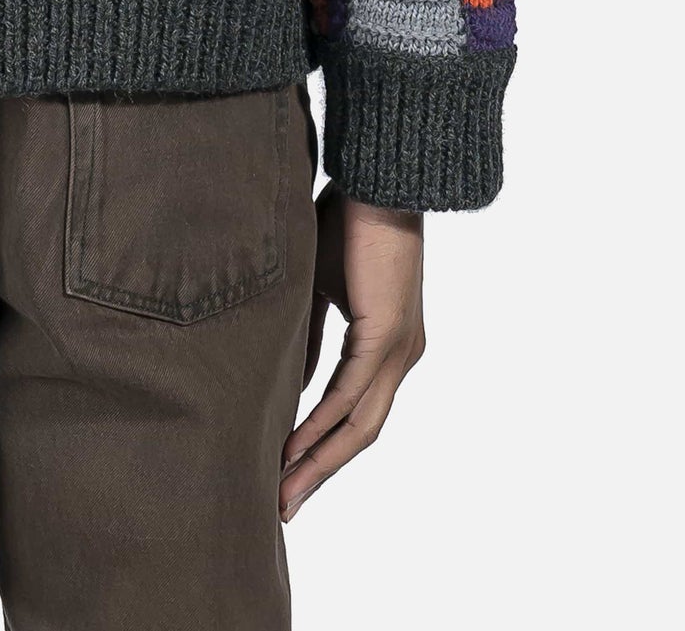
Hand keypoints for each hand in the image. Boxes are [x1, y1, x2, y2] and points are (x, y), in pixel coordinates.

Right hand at [279, 188, 424, 518]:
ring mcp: (399, 349)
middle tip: (282, 505)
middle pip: (360, 433)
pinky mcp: (387, 335)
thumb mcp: (321, 289)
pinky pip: (351, 393)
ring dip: (318, 461)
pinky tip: (294, 447)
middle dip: (319, 471)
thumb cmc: (348, 220)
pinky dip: (322, 424)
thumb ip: (310, 338)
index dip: (323, 447)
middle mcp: (402, 355)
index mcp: (389, 344)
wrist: (377, 180)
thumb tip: (291, 384)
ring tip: (283, 491)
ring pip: (359, 424)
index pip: (355, 412)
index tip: (287, 474)